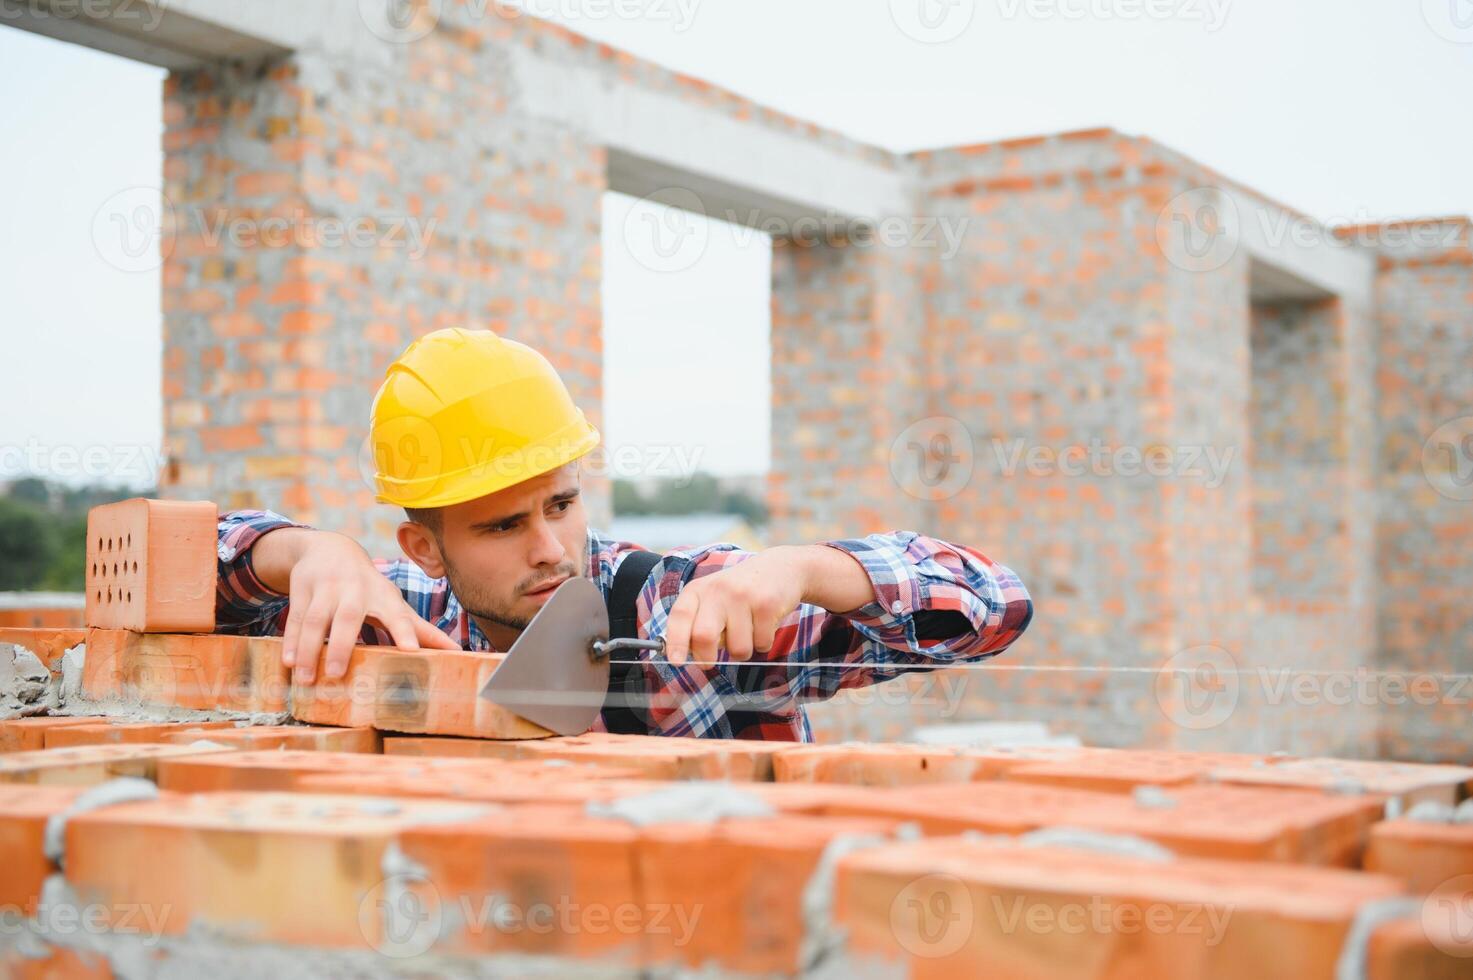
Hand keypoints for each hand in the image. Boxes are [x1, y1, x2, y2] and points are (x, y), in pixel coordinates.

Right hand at [261, 529, 458, 682]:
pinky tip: (288, 663)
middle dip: (342, 645)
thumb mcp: (393, 603)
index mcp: (383, 597)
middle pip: (349, 616)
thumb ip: (420, 631)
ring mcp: (326, 587)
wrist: (330, 548)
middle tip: (336, 675)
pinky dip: (291, 641)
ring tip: (306, 679)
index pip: (397, 615)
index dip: (406, 632)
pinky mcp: (302, 588)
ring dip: (309, 649)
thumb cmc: (369, 587)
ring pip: (316, 619)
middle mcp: (355, 590)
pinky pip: (295, 617)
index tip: (412, 652)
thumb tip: (457, 653)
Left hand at [661, 547, 809, 665]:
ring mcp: (743, 597)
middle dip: (705, 658)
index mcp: (698, 589)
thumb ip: (697, 622)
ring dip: (742, 651)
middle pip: (704, 636)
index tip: (676, 662)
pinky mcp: (767, 605)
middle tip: (708, 663)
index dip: (676, 641)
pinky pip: (762, 645)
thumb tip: (683, 654)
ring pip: (738, 648)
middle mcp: (718, 590)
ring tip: (747, 631)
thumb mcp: (712, 597)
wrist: (781, 567)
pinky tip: (764, 624)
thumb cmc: (740, 591)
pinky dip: (763, 643)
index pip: (680, 616)